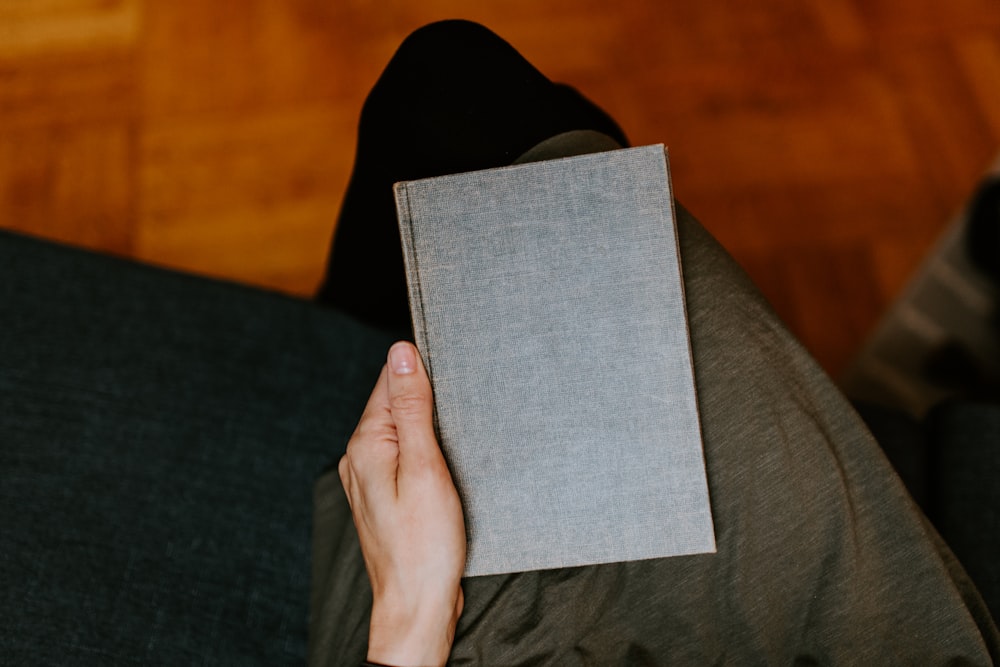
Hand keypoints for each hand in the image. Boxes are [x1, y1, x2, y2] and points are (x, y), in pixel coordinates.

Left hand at [339, 341, 465, 666]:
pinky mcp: (383, 494)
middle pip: (394, 404)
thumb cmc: (425, 544)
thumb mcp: (425, 467)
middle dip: (427, 399)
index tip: (453, 372)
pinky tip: (444, 462)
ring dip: (428, 426)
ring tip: (454, 439)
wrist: (416, 603)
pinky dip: (424, 450)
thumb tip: (401, 354)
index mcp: (366, 444)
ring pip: (400, 430)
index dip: (422, 371)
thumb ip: (413, 409)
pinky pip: (402, 455)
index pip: (390, 381)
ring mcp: (367, 477)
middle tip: (461, 409)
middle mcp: (358, 457)